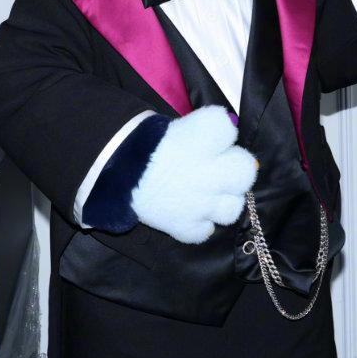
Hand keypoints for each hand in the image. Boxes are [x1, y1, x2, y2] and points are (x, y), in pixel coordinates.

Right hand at [131, 106, 256, 243]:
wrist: (111, 175)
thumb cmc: (141, 146)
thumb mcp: (172, 128)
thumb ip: (201, 132)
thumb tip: (225, 133)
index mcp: (199, 139)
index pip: (227, 126)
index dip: (222, 131)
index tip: (211, 135)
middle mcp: (205, 172)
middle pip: (245, 170)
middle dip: (236, 167)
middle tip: (220, 166)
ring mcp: (198, 203)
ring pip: (233, 207)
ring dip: (222, 200)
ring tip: (207, 193)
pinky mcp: (184, 227)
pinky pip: (206, 230)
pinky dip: (199, 223)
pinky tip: (190, 212)